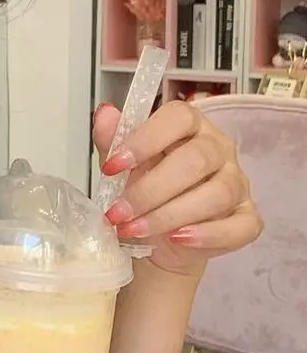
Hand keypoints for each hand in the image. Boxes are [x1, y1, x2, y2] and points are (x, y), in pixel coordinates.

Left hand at [93, 99, 262, 277]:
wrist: (154, 237)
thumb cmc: (142, 191)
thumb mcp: (121, 166)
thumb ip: (112, 139)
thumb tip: (105, 114)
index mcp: (190, 126)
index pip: (178, 118)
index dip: (144, 140)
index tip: (111, 166)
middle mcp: (219, 149)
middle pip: (196, 160)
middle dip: (150, 190)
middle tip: (118, 212)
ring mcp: (237, 183)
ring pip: (216, 194)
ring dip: (168, 215)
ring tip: (134, 229)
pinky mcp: (247, 218)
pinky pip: (240, 227)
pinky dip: (208, 235)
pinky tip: (177, 238)